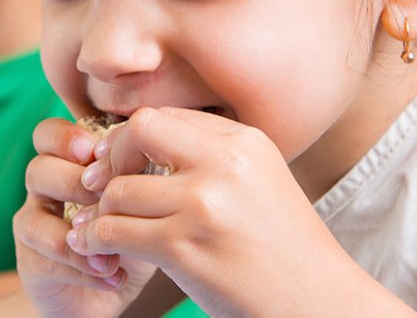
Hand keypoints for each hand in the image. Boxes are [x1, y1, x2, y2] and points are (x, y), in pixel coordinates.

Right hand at [13, 118, 154, 317]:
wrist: (114, 286)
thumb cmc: (132, 232)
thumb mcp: (142, 200)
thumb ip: (139, 175)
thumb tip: (155, 157)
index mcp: (66, 164)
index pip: (48, 134)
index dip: (65, 138)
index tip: (95, 152)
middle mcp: (44, 191)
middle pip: (37, 170)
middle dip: (74, 182)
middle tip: (106, 199)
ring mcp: (34, 227)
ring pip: (33, 219)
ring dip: (77, 233)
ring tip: (114, 250)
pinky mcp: (31, 263)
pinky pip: (46, 260)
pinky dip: (83, 268)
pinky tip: (113, 275)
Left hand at [72, 108, 360, 316]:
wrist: (319, 301)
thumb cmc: (283, 249)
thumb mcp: (259, 182)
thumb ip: (211, 158)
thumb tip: (141, 138)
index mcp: (244, 142)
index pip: (165, 116)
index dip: (132, 140)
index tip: (122, 166)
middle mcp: (225, 164)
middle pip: (137, 131)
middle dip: (112, 158)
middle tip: (103, 187)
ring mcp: (203, 205)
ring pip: (117, 190)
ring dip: (102, 213)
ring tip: (102, 230)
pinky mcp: (184, 248)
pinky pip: (114, 231)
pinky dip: (97, 241)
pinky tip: (99, 250)